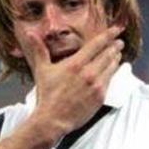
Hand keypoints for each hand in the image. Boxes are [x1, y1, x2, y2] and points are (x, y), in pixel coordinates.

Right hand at [20, 24, 123, 138]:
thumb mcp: (42, 70)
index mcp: (76, 64)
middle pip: (108, 54)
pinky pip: (110, 80)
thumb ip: (39, 50)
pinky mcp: (100, 97)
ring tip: (117, 54)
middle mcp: (89, 73)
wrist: (53, 119)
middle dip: (115, 46)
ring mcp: (96, 85)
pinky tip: (113, 70)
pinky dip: (113, 73)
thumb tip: (29, 34)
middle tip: (119, 42)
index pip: (97, 44)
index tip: (116, 30)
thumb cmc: (47, 95)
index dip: (109, 35)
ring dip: (116, 58)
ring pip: (112, 67)